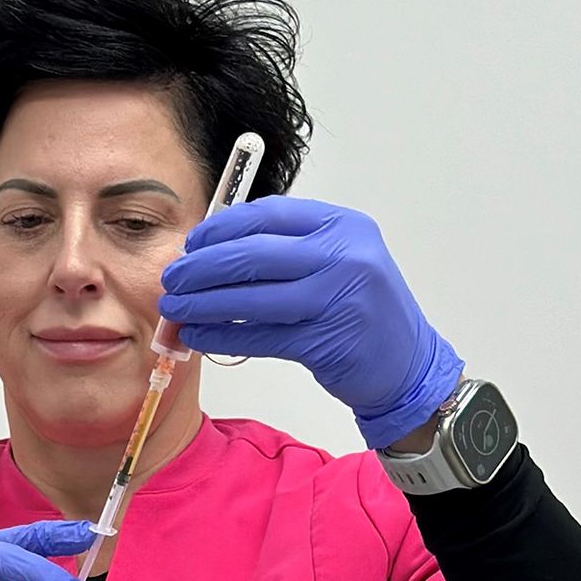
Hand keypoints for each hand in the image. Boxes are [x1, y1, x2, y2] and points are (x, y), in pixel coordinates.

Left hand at [158, 197, 462, 450]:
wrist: (407, 365)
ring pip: (251, 298)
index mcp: (341, 226)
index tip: (193, 243)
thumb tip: (215, 249)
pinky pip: (259, 336)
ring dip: (203, 304)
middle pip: (253, 254)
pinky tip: (199, 335)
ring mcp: (335, 299)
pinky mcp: (324, 342)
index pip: (268, 215)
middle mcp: (342, 256)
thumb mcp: (338, 261)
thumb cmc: (361, 311)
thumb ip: (289, 248)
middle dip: (202, 267)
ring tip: (175, 308)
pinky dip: (222, 336)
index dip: (221, 228)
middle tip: (173, 278)